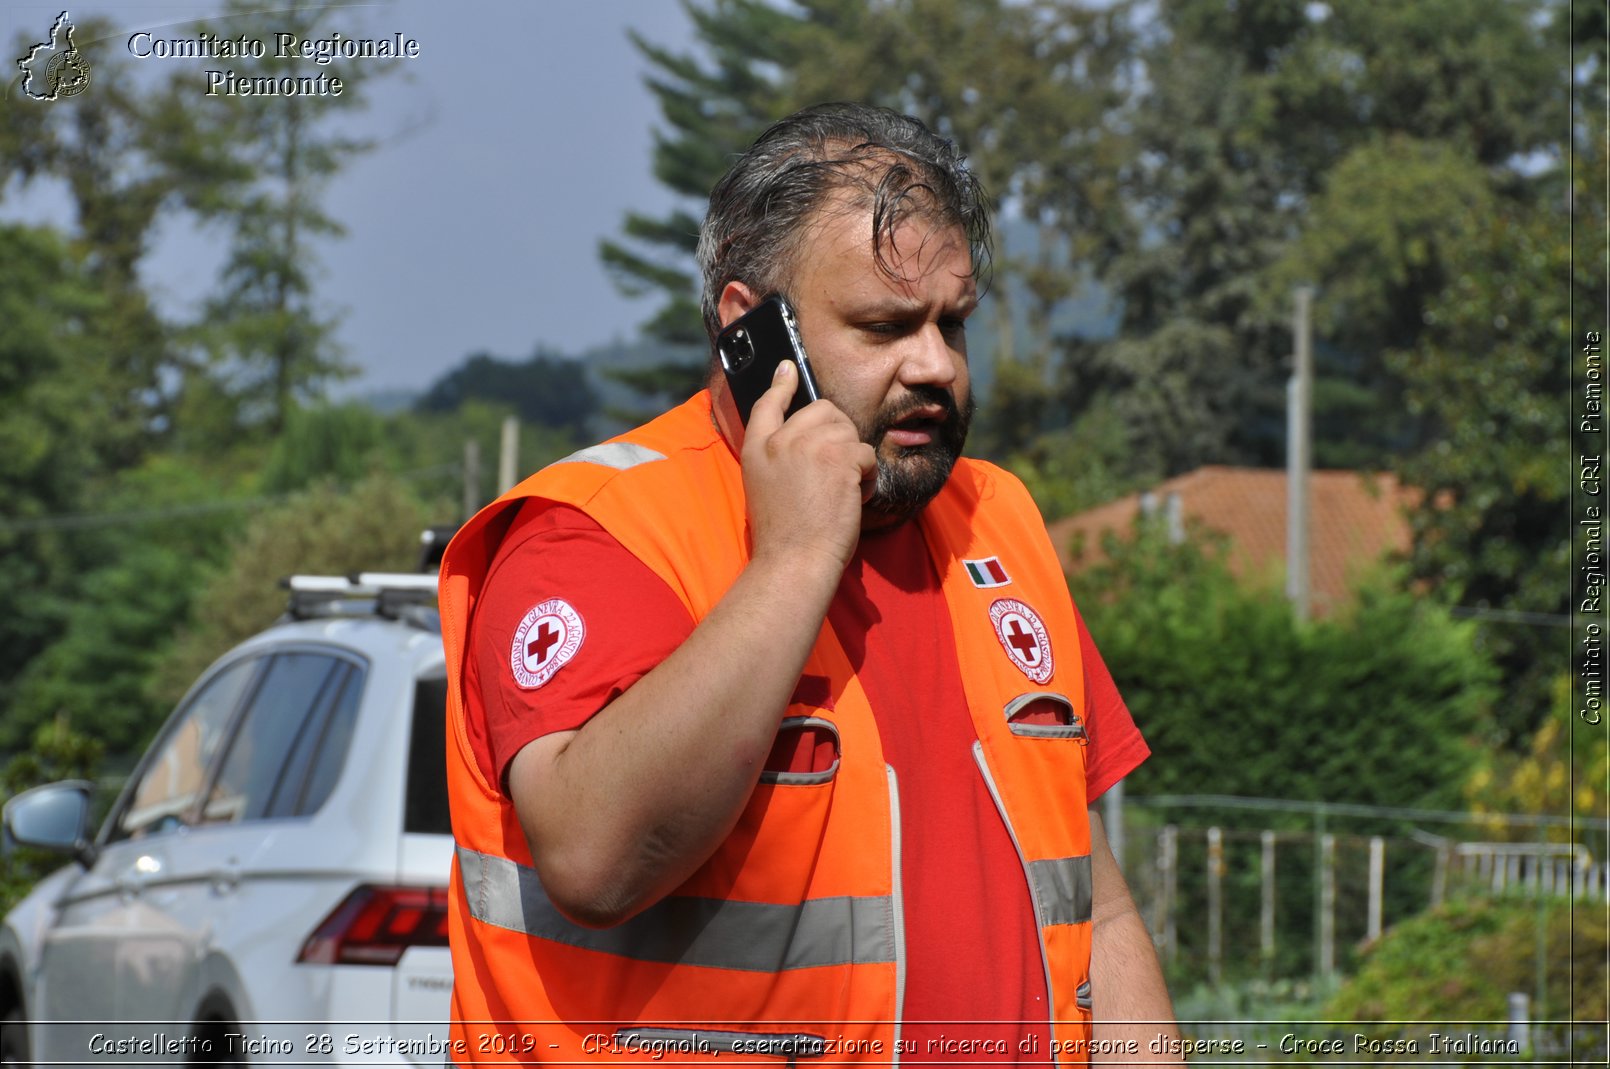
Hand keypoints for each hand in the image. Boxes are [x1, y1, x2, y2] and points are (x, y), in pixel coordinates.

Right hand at [741, 362, 876, 576]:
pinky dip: (868, 478)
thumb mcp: (764, 486)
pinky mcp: (838, 457)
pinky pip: (865, 454)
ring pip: (849, 431)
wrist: (794, 560)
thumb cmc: (784, 534)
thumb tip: (807, 432)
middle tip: (833, 474)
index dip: (781, 385)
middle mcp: (780, 441)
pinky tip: (853, 499)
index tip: (788, 369)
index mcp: (756, 449)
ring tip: (841, 491)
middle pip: (823, 411)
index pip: (767, 404)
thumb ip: (778, 454)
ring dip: (854, 460)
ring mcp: (809, 446)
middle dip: (838, 436)